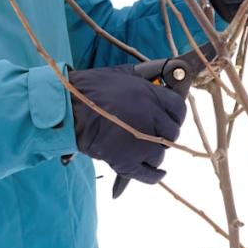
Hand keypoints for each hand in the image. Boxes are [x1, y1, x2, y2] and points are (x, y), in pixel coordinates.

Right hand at [68, 65, 186, 187]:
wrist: (69, 109)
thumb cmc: (90, 88)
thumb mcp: (122, 75)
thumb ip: (144, 78)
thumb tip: (161, 73)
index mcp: (151, 96)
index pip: (179, 108)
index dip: (175, 114)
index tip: (169, 118)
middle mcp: (151, 119)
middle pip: (173, 133)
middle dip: (164, 134)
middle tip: (154, 133)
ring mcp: (141, 143)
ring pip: (160, 154)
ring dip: (154, 152)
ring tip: (143, 148)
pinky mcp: (128, 162)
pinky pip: (150, 175)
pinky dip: (154, 174)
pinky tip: (156, 171)